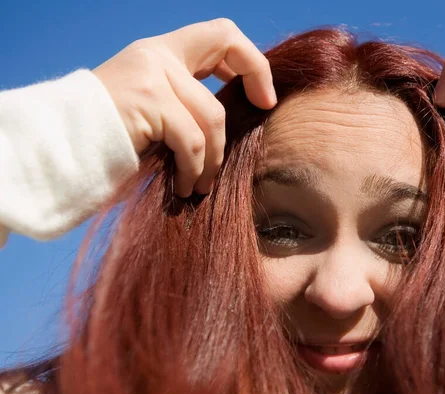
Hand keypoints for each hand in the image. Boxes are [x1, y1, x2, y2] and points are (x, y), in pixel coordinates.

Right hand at [93, 18, 276, 196]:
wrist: (60, 151)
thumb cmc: (109, 140)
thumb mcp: (151, 109)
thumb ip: (184, 100)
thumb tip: (233, 118)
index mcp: (160, 52)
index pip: (220, 33)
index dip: (250, 60)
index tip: (262, 96)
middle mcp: (156, 54)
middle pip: (225, 43)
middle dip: (255, 76)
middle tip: (263, 112)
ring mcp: (151, 75)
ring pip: (211, 116)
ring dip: (213, 159)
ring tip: (201, 184)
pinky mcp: (147, 103)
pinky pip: (191, 142)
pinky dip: (194, 170)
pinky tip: (184, 186)